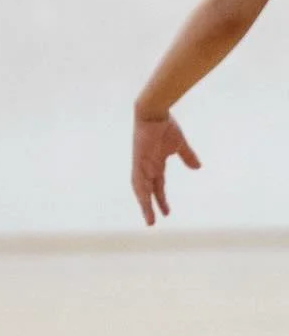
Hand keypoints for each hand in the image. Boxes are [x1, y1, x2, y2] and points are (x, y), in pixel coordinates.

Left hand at [131, 111, 201, 225]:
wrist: (154, 112)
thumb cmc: (165, 125)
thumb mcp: (179, 145)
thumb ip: (187, 156)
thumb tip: (197, 167)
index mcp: (155, 164)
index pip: (157, 186)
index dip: (160, 199)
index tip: (167, 213)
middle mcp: (146, 166)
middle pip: (147, 191)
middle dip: (149, 206)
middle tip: (152, 223)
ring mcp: (141, 163)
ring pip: (141, 188)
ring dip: (144, 203)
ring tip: (149, 219)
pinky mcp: (138, 159)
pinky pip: (138, 177)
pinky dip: (140, 189)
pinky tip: (143, 200)